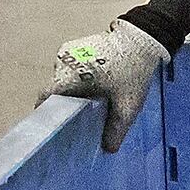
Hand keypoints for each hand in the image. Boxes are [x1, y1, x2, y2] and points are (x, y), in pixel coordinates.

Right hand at [45, 20, 170, 152]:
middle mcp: (62, 61)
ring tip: (95, 97)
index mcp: (69, 74)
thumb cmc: (134, 71)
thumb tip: (108, 149)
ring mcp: (66, 51)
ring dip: (75, 88)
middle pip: (57, 89)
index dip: (48, 112)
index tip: (56, 124)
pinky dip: (80, 76)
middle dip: (68, 101)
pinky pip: (71, 67)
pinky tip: (97, 82)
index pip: (47, 97)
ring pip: (64, 78)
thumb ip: (117, 128)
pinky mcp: (74, 46)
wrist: (142, 40)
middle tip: (83, 114)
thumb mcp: (128, 104)